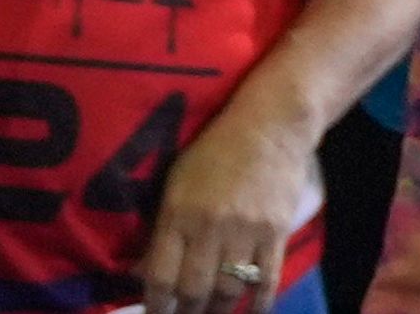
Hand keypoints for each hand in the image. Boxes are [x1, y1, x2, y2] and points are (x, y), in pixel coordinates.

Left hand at [135, 88, 315, 313]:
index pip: (161, 276)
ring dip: (216, 312)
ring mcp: (246, 232)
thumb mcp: (177, 182)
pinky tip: (251, 313)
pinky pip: (267, 280)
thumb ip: (162, 229)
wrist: (271, 125)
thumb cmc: (216, 150)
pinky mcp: (276, 233)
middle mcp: (210, 227)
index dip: (155, 306)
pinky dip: (259, 304)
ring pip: (228, 291)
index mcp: (179, 213)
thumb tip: (143, 274)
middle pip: (194, 290)